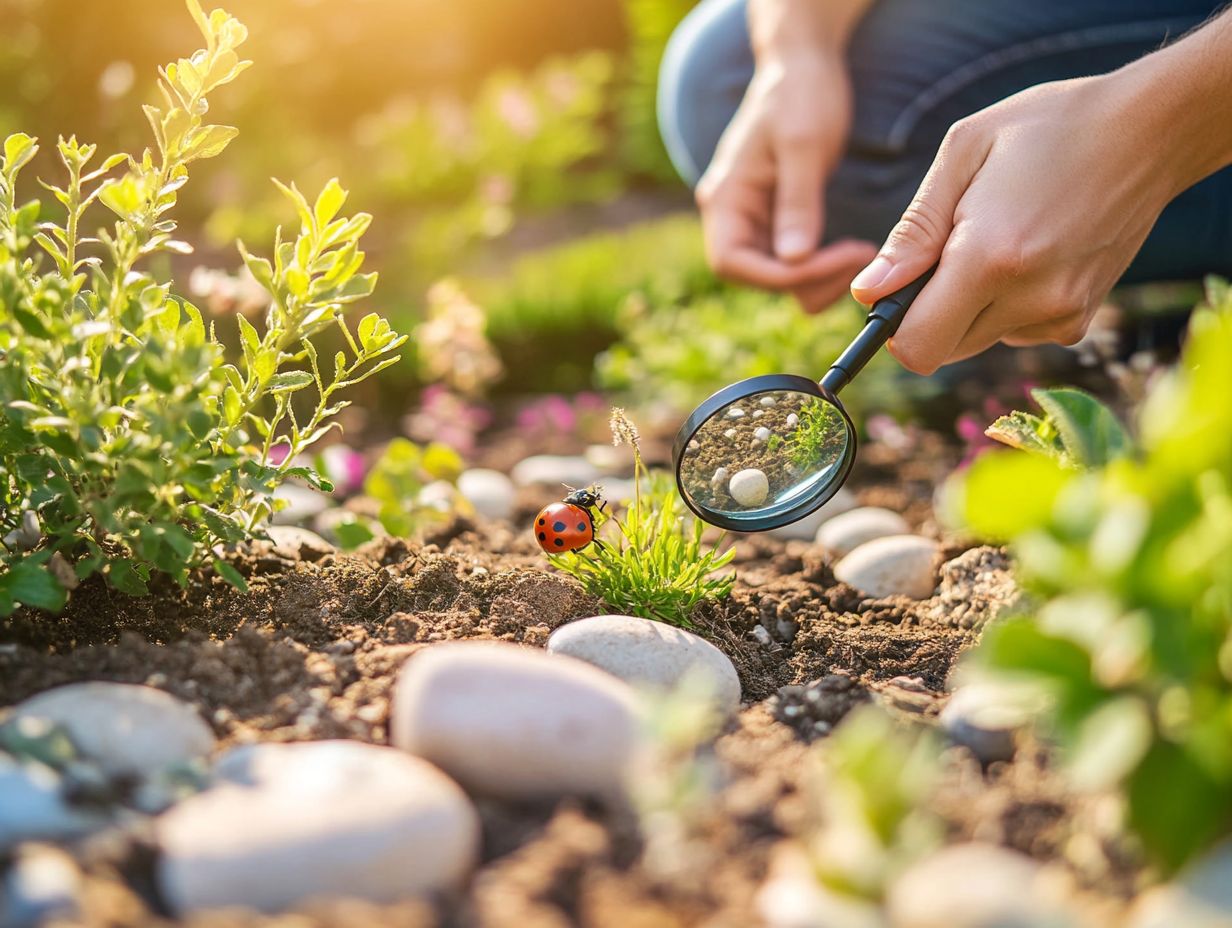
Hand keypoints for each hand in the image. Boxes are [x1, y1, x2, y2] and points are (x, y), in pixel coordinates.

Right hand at [697, 50, 877, 311]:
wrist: (805, 66)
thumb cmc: (800, 94)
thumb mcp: (803, 145)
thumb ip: (797, 203)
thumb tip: (793, 258)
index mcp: (723, 198)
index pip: (732, 263)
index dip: (781, 275)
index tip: (836, 260)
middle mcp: (731, 216)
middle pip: (755, 277)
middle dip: (806, 278)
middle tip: (859, 260)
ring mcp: (753, 221)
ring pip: (776, 276)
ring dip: (817, 278)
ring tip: (860, 255)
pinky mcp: (777, 222)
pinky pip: (792, 262)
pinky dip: (820, 266)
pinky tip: (851, 251)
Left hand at [849, 74, 1187, 373]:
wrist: (1149, 130)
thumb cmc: (1047, 128)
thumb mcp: (963, 154)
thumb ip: (911, 233)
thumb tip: (867, 292)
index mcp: (990, 258)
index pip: (916, 347)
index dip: (893, 327)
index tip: (896, 292)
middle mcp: (1030, 299)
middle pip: (942, 350)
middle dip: (928, 311)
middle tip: (951, 249)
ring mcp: (1061, 314)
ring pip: (975, 341)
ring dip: (967, 306)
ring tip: (999, 239)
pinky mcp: (1080, 320)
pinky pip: (1014, 332)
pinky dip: (1005, 305)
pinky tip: (1030, 253)